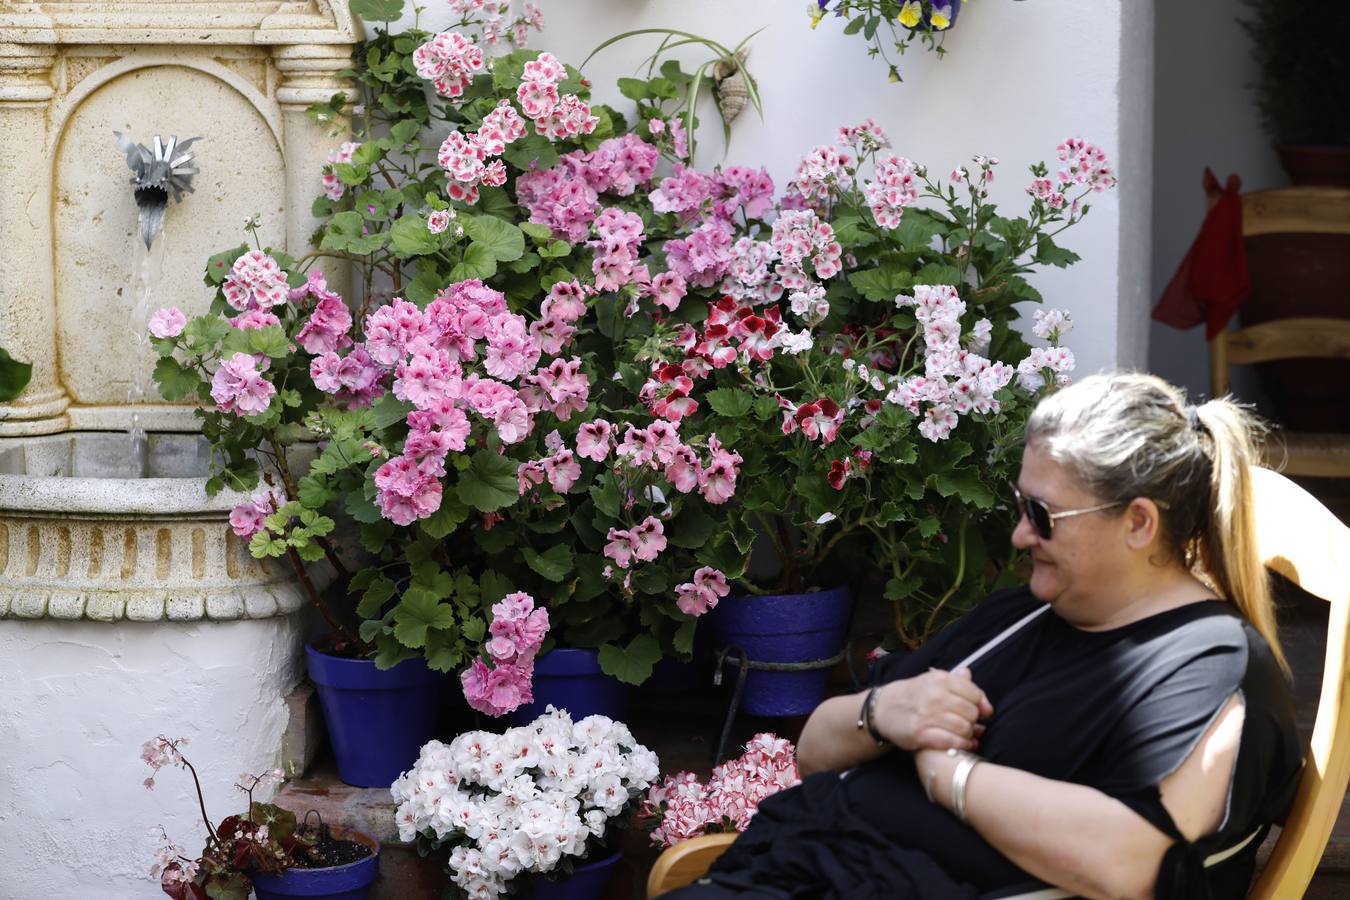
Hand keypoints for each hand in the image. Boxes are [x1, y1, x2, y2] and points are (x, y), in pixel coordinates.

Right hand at [874, 667, 991, 751]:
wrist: (882, 709)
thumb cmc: (912, 695)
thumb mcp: (932, 681)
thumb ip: (959, 685)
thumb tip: (984, 700)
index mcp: (939, 679)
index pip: (974, 693)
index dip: (981, 704)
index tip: (983, 711)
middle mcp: (934, 696)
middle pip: (971, 712)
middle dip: (974, 720)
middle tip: (971, 724)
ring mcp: (927, 715)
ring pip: (964, 728)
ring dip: (969, 734)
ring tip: (968, 735)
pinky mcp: (920, 734)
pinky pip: (951, 742)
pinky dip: (962, 745)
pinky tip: (964, 744)